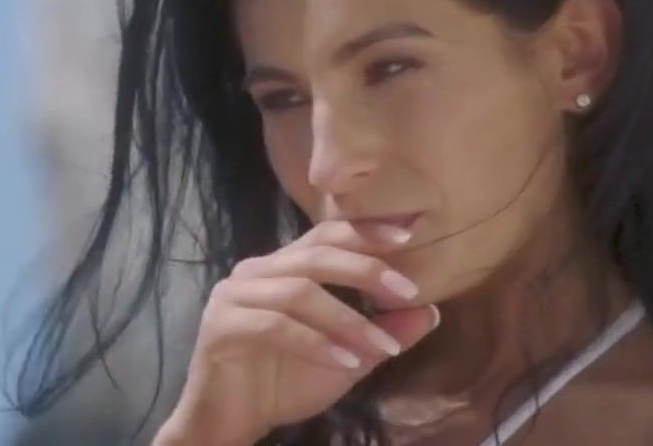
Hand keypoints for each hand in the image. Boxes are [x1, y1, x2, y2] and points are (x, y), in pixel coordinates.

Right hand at [155, 220, 439, 445]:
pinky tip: (346, 361)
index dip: (366, 231)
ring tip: (384, 346)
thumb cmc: (282, 385)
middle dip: (366, 269)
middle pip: (315, 254)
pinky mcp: (221, 327)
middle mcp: (254, 271)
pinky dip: (315, 343)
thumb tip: (431, 311)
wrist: (229, 422)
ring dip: (348, 319)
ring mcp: (234, 296)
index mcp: (280, 268)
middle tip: (408, 291)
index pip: (325, 234)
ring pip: (299, 291)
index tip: (410, 234)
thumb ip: (381, 333)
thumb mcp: (346, 358)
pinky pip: (275, 326)